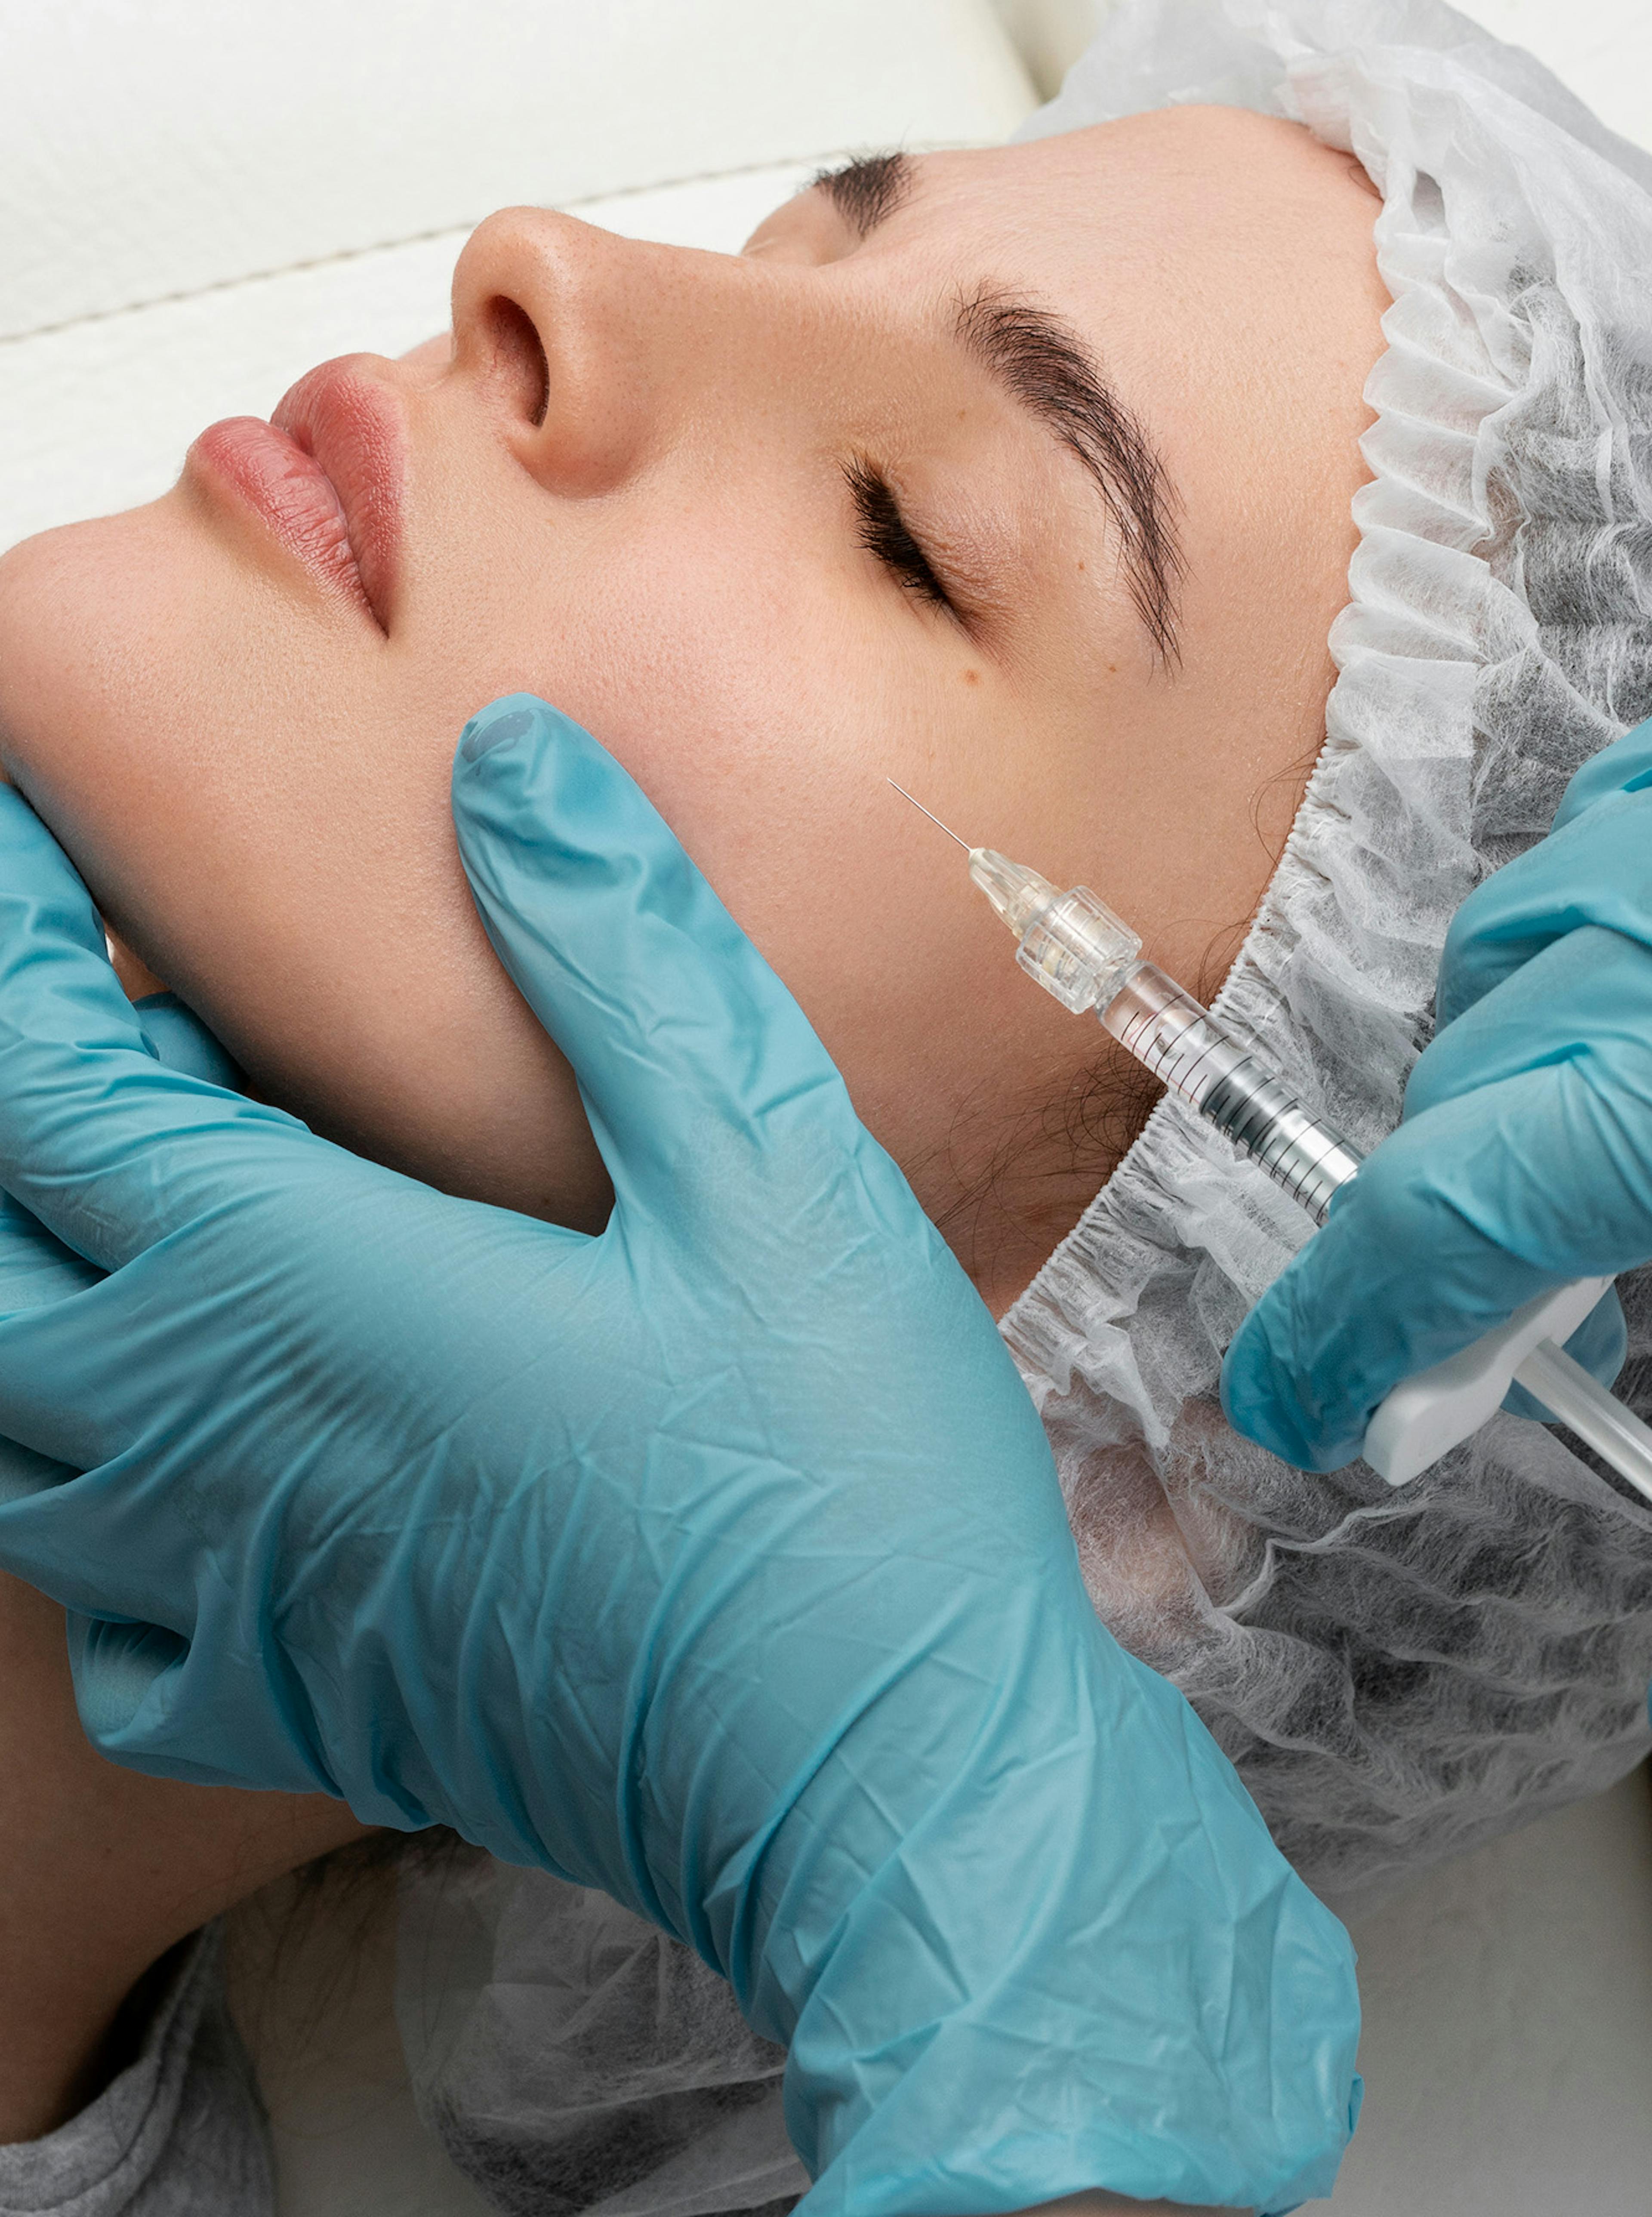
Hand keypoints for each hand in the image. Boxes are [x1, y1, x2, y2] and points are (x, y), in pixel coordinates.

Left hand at [0, 698, 1356, 2213]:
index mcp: (312, 1293)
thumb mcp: (774, 1173)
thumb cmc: (848, 1484)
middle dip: (15, 1095)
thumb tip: (508, 761)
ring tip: (153, 1179)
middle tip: (104, 998)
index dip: (5, 928)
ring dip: (40, 1273)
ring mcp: (238, 1594)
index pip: (42, 1077)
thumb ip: (624, 958)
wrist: (892, 1791)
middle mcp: (222, 1448)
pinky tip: (200, 1439)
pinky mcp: (295, 1700)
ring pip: (11, 1419)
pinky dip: (88, 1495)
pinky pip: (94, 1611)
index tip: (24, 817)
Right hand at [1223, 717, 1651, 1470]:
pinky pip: (1572, 849)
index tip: (1307, 1395)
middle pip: (1448, 1104)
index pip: (1431, 1221)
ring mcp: (1645, 838)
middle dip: (1466, 1206)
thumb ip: (1610, 1284)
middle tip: (1526, 1285)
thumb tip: (1496, 1356)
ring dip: (1523, 1049)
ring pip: (1492, 968)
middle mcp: (1636, 941)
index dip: (1348, 1326)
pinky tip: (1638, 964)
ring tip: (1609, 1094)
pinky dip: (1582, 926)